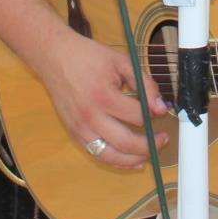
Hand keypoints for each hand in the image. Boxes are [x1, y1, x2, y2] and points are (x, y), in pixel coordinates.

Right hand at [40, 31, 169, 169]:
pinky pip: (97, 154)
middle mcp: (90, 117)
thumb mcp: (122, 62)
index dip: (154, 115)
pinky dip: (115, 160)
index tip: (161, 111)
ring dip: (133, 160)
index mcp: (104, 96)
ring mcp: (80, 128)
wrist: (54, 58)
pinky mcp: (74, 133)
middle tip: (163, 139)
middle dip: (150, 145)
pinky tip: (129, 158)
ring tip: (148, 156)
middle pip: (126, 143)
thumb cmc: (88, 57)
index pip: (138, 116)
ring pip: (110, 156)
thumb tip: (160, 107)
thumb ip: (145, 84)